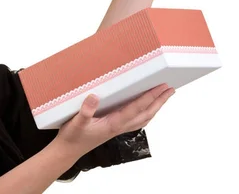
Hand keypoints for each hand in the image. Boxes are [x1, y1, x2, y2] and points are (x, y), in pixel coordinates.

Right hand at [54, 84, 174, 158]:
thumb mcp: (76, 123)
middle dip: (159, 102)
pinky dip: (145, 113)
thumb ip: (85, 112)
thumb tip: (94, 97)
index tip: (160, 87)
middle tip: (170, 89)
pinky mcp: (114, 128)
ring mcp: (118, 128)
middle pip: (146, 114)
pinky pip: (136, 120)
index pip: (136, 108)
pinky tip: (146, 109)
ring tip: (163, 97)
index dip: (149, 97)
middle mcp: (119, 126)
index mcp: (113, 123)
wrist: (68, 151)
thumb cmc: (72, 137)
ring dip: (155, 107)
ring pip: (143, 118)